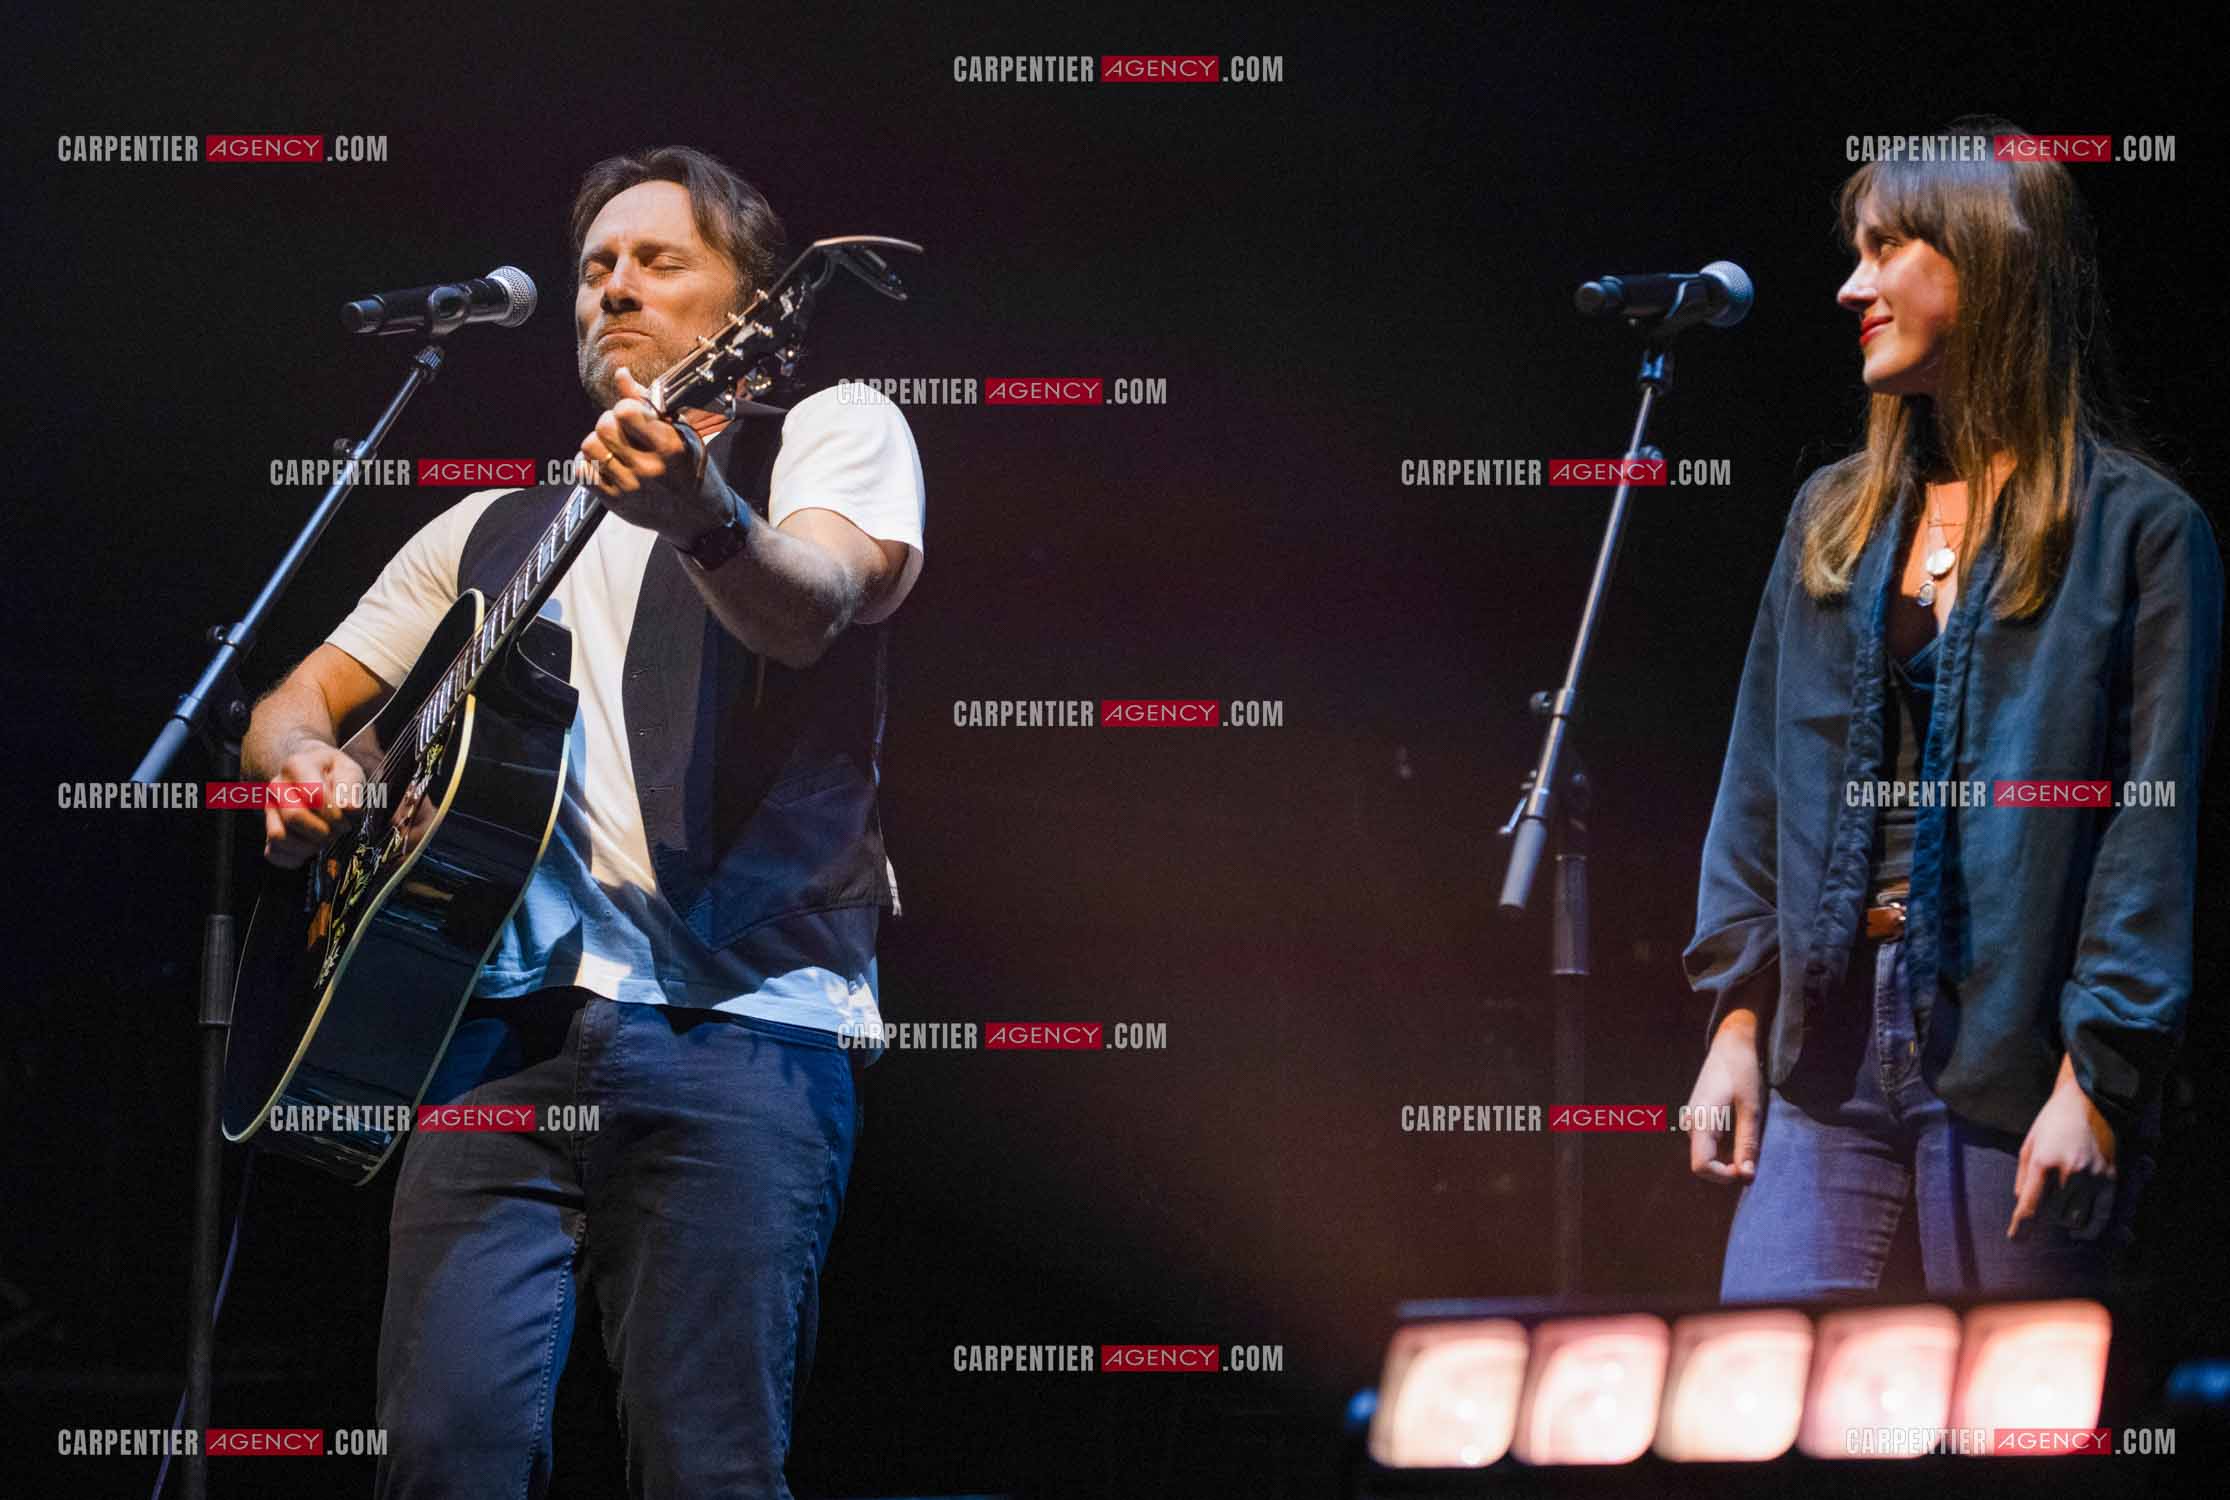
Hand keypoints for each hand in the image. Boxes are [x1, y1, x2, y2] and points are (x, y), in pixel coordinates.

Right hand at [262, 741, 369, 867]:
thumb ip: (350, 787)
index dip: (334, 813)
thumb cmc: (335, 774)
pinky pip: (273, 854)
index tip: (347, 817)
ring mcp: (269, 809)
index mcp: (296, 766)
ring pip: (279, 837)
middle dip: (323, 831)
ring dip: (309, 846)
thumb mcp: (348, 770)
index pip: (313, 795)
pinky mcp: (267, 831)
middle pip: (294, 817)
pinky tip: (312, 849)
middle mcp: (277, 787)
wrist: (316, 775)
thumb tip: (350, 808)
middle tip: (339, 830)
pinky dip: (295, 859)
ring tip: (326, 839)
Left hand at [579, 367, 730, 544]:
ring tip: (612, 446)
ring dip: (598, 442)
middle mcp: (648, 468)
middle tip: (623, 430)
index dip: (626, 407)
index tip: (634, 414)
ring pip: (589, 447)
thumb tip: (621, 375)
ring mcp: (629, 487)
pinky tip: (604, 462)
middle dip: (610, 422)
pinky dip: (588, 463)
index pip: (626, 412)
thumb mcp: (682, 433)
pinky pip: (582, 472)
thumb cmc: (691, 469)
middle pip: (604, 427)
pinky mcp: (614, 502)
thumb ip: (649, 404)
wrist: (699, 518)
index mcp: (669, 447)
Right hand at [1687, 1008, 1764, 1183]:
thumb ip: (1747, 1143)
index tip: (1746, 1170)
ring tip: (1748, 1143)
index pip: (1701, 1166)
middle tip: (1752, 1159)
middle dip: (1726, 1169)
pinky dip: (1723, 1148)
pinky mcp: (1698, 1115)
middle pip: (1702, 1163)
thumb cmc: (1743, 1072)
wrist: (1731, 1043)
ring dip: (1726, 1158)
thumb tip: (1747, 1176)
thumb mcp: (1751, 1109)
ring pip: (1705, 1154)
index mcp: (1701, 1121)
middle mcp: (1691, 1123)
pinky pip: (1707, 1143)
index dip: (1723, 1176)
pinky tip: (1740, 1132)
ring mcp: (1692, 1118)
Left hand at [2009, 1056, 2115, 1239]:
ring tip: (2057, 1215)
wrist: (2088, 1102)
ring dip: (2063, 1221)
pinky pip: (2101, 1215)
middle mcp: (2069, 1173)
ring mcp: (2093, 1178)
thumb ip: (2023, 1178)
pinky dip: (2090, 1228)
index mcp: (2043, 1163)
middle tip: (2039, 1213)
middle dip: (2043, 1218)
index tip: (2016, 1240)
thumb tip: (2022, 1206)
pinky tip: (2081, 1233)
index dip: (2022, 1229)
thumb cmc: (2051, 1123)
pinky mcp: (2110, 1180)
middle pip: (2052, 1215)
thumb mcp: (2028, 1146)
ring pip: (2075, 1218)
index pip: (2030, 1207)